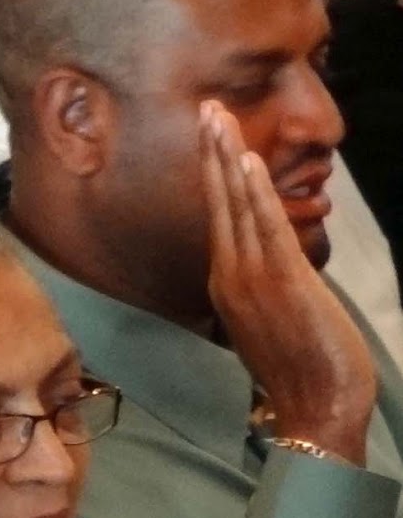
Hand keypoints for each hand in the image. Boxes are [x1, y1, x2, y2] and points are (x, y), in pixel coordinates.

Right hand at [199, 99, 374, 461]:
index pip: (219, 220)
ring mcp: (252, 280)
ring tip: (217, 119)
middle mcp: (231, 279)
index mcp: (228, 286)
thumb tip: (273, 271)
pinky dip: (253, 192)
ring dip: (225, 159)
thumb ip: (265, 290)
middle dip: (210, 155)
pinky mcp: (281, 281)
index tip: (208, 139)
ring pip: (235, 208)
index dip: (212, 177)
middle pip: (218, 205)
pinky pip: (264, 226)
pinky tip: (244, 161)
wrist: (314, 407)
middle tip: (204, 110)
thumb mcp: (274, 323)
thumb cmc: (300, 372)